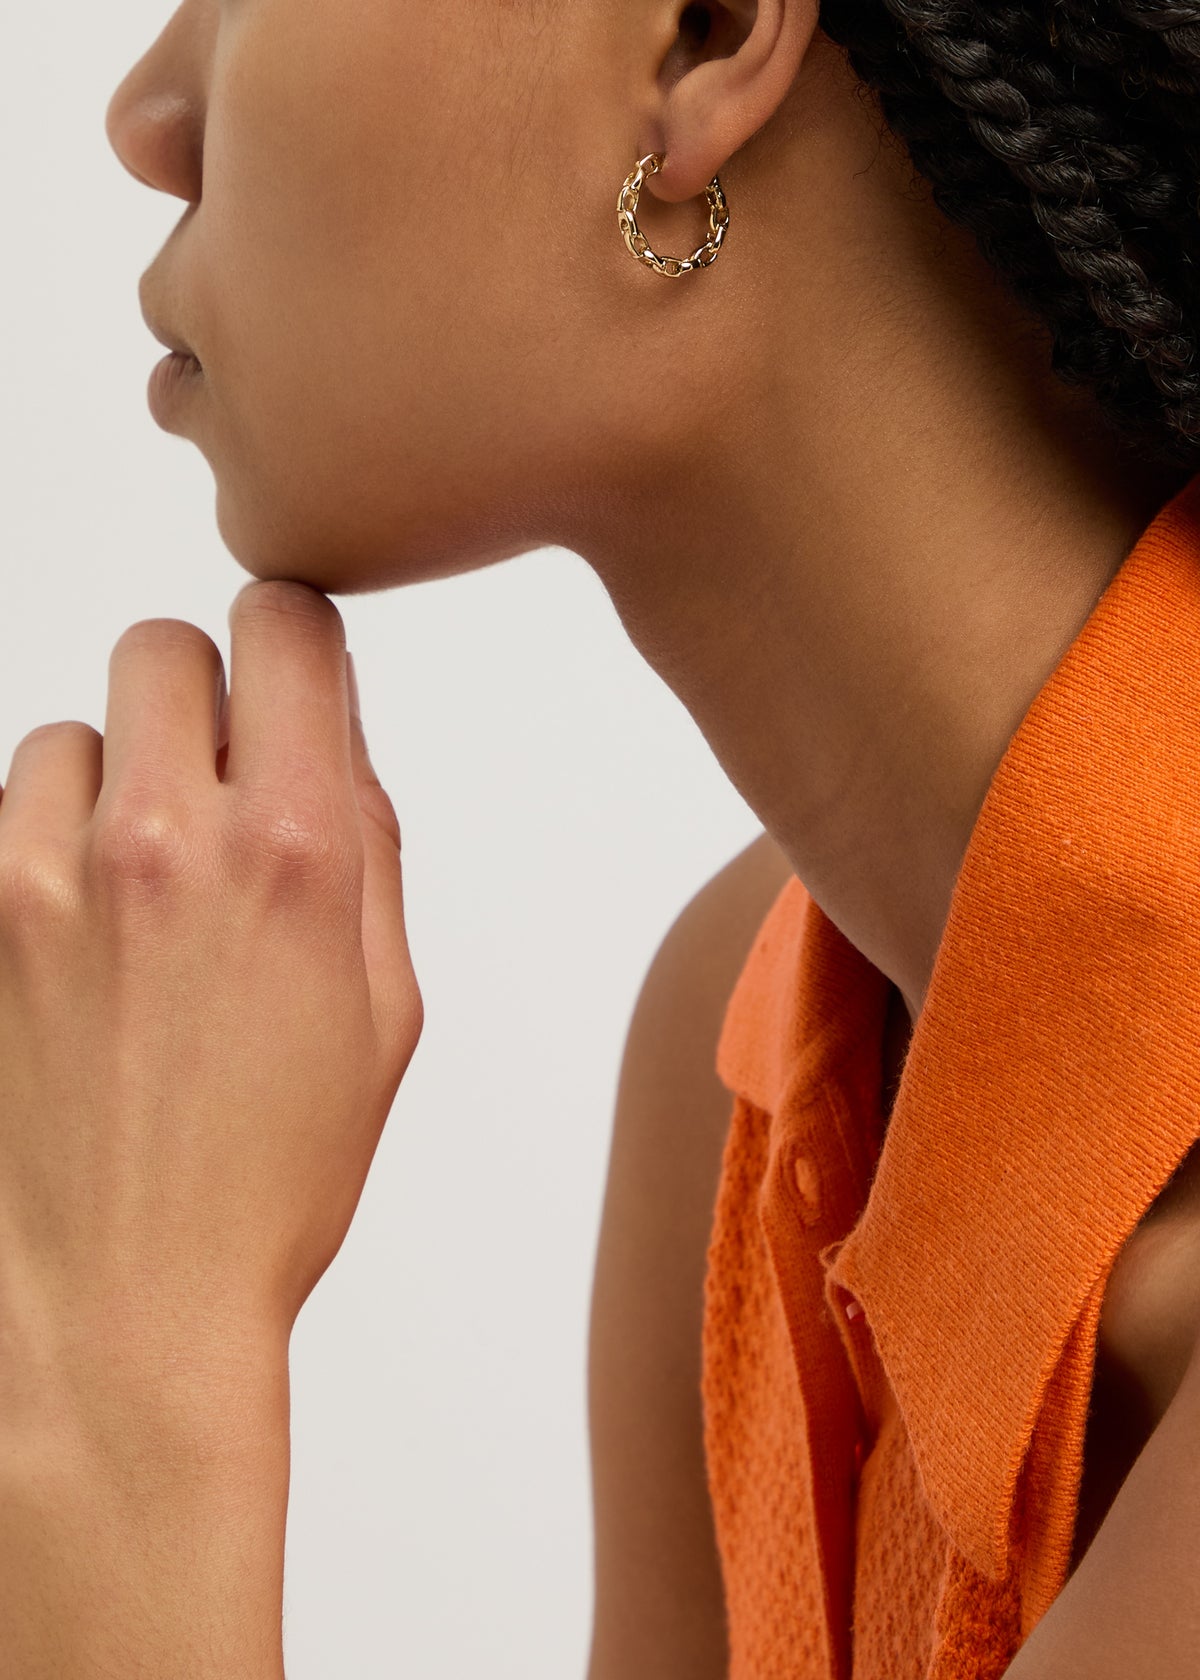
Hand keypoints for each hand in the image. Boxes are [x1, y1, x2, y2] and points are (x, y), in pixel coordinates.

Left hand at [0, 581, 421, 1439]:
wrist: (118, 1304)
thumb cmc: (267, 1177)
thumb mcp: (383, 1010)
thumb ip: (366, 847)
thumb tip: (333, 739)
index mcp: (292, 853)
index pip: (282, 628)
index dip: (293, 647)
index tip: (289, 685)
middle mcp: (160, 839)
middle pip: (163, 648)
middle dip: (199, 702)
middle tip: (213, 792)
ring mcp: (40, 877)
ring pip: (72, 735)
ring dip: (112, 787)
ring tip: (135, 902)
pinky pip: (4, 817)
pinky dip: (41, 852)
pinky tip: (74, 949)